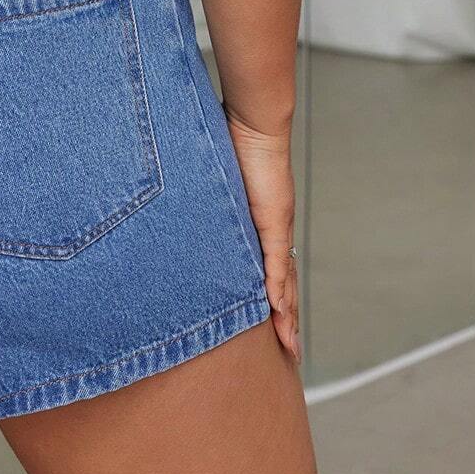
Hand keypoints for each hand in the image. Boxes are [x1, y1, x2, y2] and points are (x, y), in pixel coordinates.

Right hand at [223, 106, 300, 364]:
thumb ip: (207, 199)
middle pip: (284, 283)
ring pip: (283, 281)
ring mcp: (274, 227)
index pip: (271, 269)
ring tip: (290, 344)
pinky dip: (277, 289)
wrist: (254, 122)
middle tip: (291, 351)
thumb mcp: (217, 182)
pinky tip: (278, 313)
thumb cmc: (235, 143)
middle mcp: (273, 231)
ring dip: (287, 314)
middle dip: (287, 318)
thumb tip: (183, 201)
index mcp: (261, 225)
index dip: (276, 298)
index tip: (277, 325)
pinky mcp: (272, 221)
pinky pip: (275, 263)